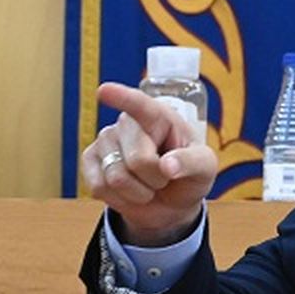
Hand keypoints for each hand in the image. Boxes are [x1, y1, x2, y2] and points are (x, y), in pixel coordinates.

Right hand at [80, 82, 218, 244]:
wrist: (171, 202)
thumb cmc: (188, 175)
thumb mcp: (204, 168)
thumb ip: (191, 163)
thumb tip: (167, 166)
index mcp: (158, 116)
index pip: (140, 105)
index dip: (122, 98)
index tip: (105, 91)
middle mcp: (127, 123)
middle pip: (138, 160)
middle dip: (156, 179)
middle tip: (165, 177)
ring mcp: (105, 140)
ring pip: (117, 178)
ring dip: (139, 192)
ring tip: (148, 184)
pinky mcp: (89, 160)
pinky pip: (99, 188)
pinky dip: (121, 200)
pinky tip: (130, 191)